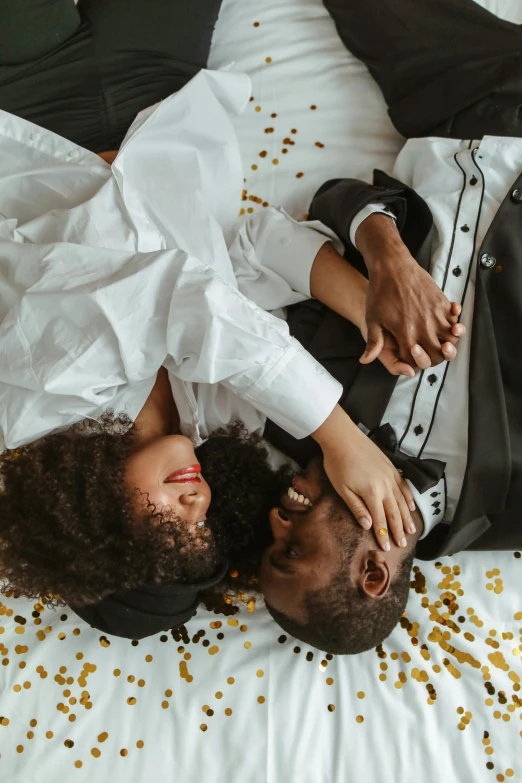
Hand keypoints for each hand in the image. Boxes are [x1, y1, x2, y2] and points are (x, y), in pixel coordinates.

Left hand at [312, 406, 415, 548]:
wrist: (343, 438)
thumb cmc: (338, 464)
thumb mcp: (343, 490)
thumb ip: (357, 508)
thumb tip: (369, 526)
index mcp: (372, 494)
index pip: (380, 520)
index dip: (384, 535)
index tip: (388, 548)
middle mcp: (385, 486)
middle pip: (394, 513)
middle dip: (399, 530)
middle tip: (403, 544)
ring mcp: (390, 476)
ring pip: (402, 501)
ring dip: (407, 517)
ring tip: (412, 530)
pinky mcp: (391, 467)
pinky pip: (404, 486)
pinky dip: (409, 498)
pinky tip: (411, 506)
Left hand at [356, 214, 465, 369]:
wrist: (392, 265)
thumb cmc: (379, 292)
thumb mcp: (372, 320)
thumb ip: (373, 343)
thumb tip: (365, 360)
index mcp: (405, 334)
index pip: (416, 361)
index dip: (415, 363)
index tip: (412, 357)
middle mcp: (423, 327)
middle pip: (438, 354)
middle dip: (435, 358)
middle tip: (431, 352)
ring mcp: (435, 314)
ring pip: (451, 339)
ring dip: (448, 343)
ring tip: (443, 341)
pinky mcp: (442, 302)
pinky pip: (455, 320)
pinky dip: (455, 325)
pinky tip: (448, 324)